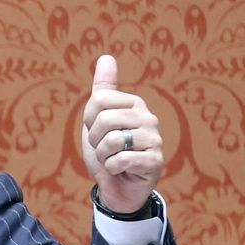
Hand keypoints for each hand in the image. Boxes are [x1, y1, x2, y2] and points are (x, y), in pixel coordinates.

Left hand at [81, 54, 163, 213]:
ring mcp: (154, 139)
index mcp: (134, 104)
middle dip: (95, 140)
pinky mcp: (155, 161)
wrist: (118, 187)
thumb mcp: (98, 119)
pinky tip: (121, 170)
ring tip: (112, 159)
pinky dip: (112, 168)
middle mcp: (148, 117)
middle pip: (104, 119)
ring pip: (112, 140)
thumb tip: (106, 56)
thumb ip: (103, 89)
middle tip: (104, 149)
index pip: (98, 99)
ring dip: (103, 156)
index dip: (89, 120)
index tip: (97, 131)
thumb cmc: (108, 151)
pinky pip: (120, 159)